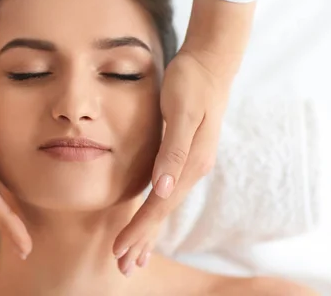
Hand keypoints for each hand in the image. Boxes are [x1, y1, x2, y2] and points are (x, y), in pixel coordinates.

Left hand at [112, 47, 234, 274]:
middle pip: (163, 212)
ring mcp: (191, 163)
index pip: (159, 206)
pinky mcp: (185, 155)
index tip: (119, 251)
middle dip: (143, 240)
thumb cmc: (191, 83)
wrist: (210, 63)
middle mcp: (193, 168)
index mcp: (190, 162)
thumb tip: (163, 190)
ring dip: (149, 231)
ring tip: (135, 254)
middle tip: (124, 267)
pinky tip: (149, 216)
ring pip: (165, 205)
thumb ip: (173, 151)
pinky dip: (155, 209)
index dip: (139, 230)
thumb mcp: (181, 112)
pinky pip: (167, 191)